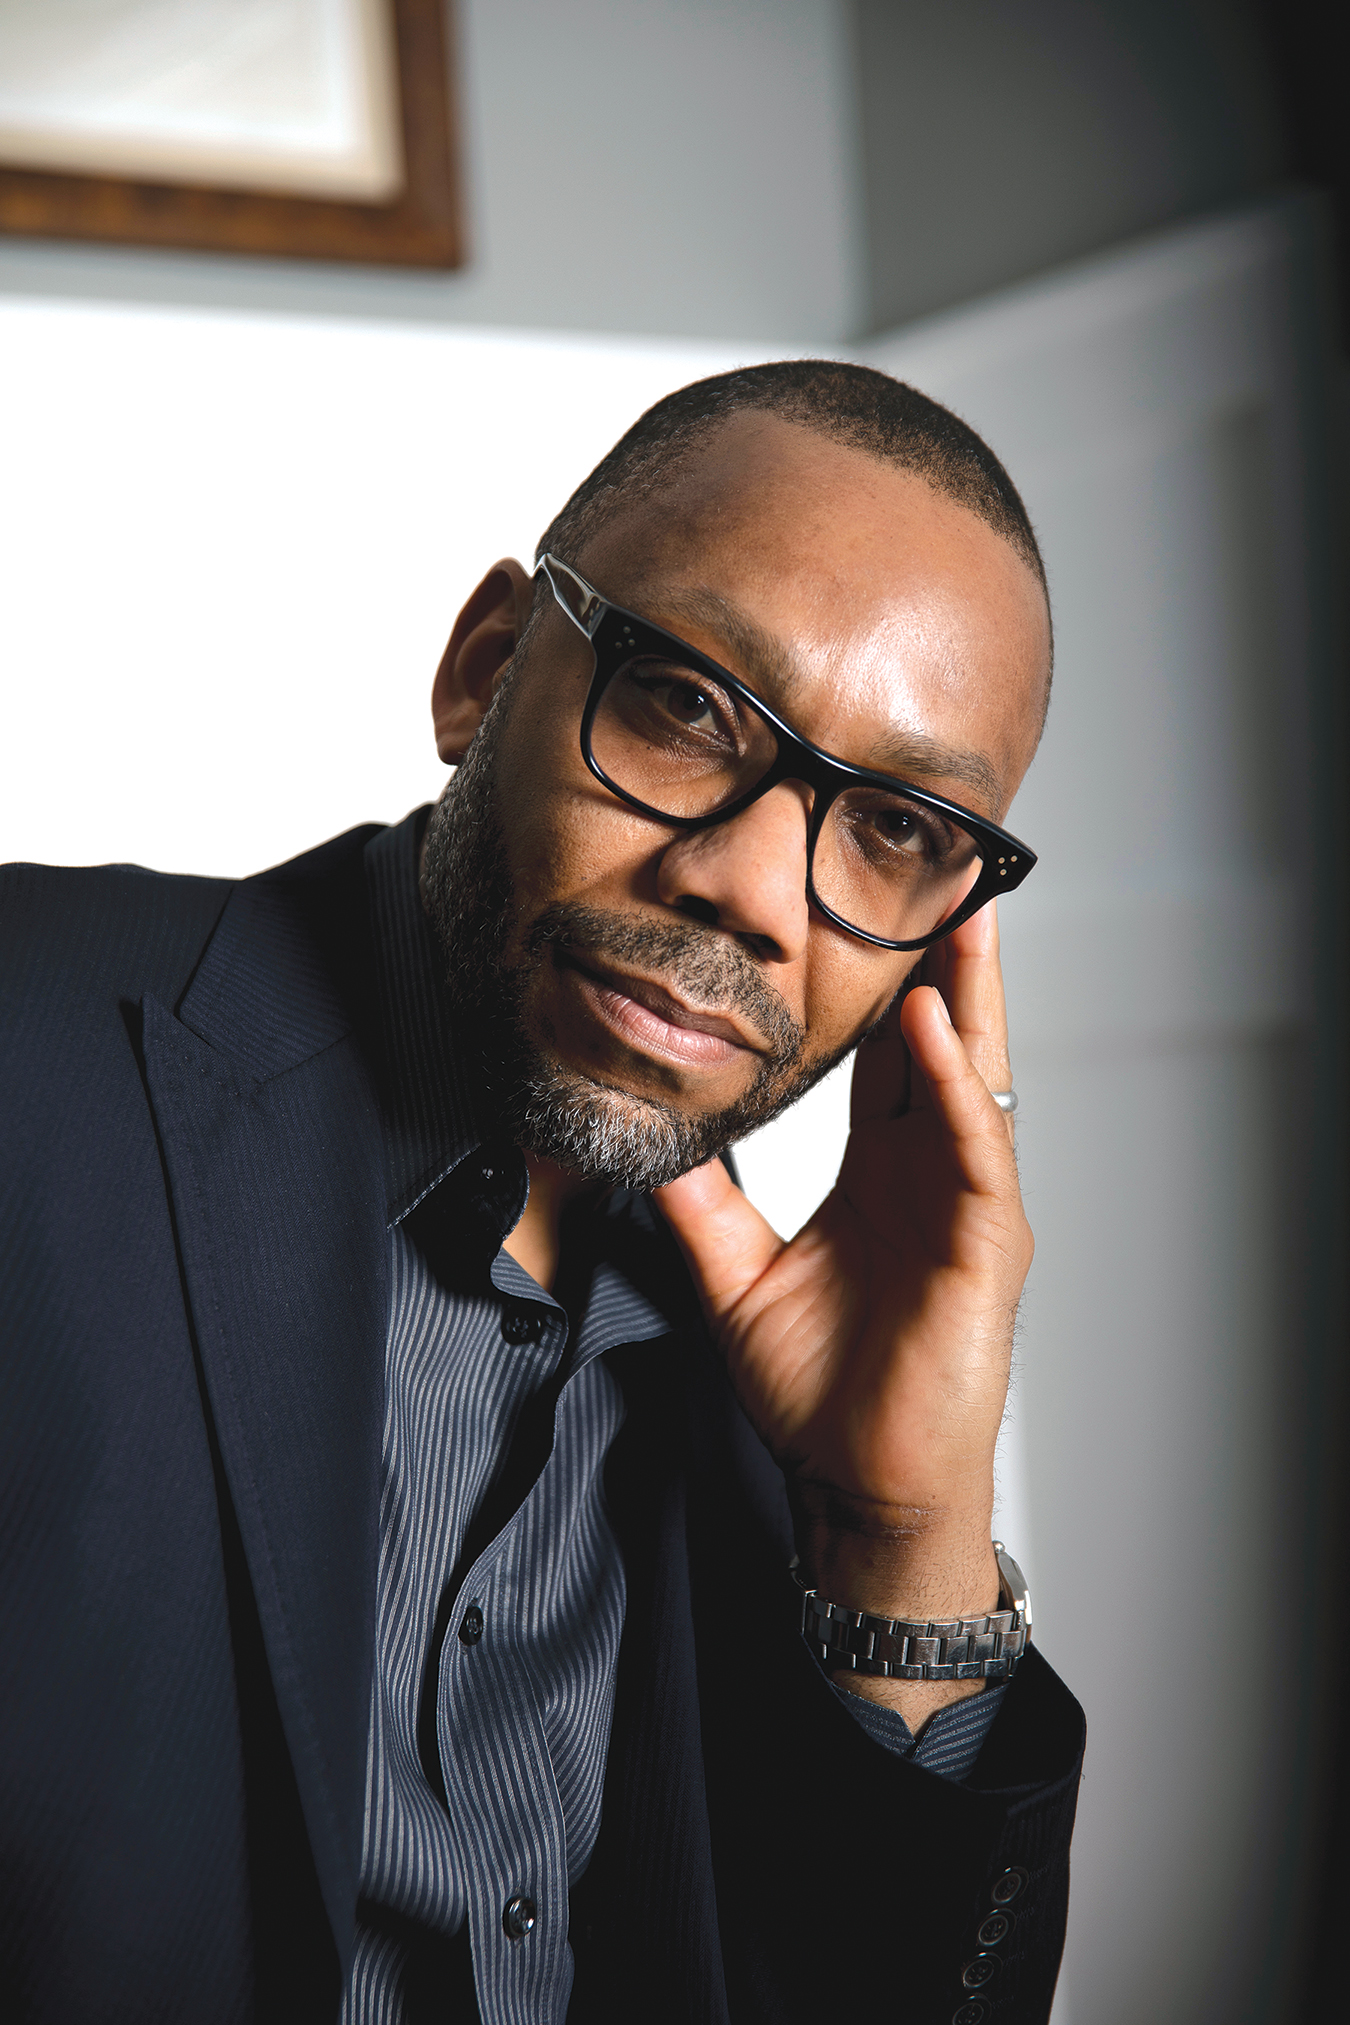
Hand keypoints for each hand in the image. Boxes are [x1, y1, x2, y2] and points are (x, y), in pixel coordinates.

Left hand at [653, 901, 1028, 1717]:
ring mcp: (966, 1206)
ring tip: (958, 919)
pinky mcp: (985, 1245)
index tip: (863, 919)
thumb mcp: (733, 1274)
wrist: (860, 1486)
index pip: (888, 1061)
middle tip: (936, 878)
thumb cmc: (820, 1390)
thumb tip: (642, 1137)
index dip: (880, 989)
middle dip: (941, 963)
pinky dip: (958, 1085)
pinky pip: (974, 1150)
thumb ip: (697, 1201)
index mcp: (882, 1174)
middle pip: (942, 1047)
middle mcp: (931, 1176)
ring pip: (973, 1080)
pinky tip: (939, 1027)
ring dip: (966, 998)